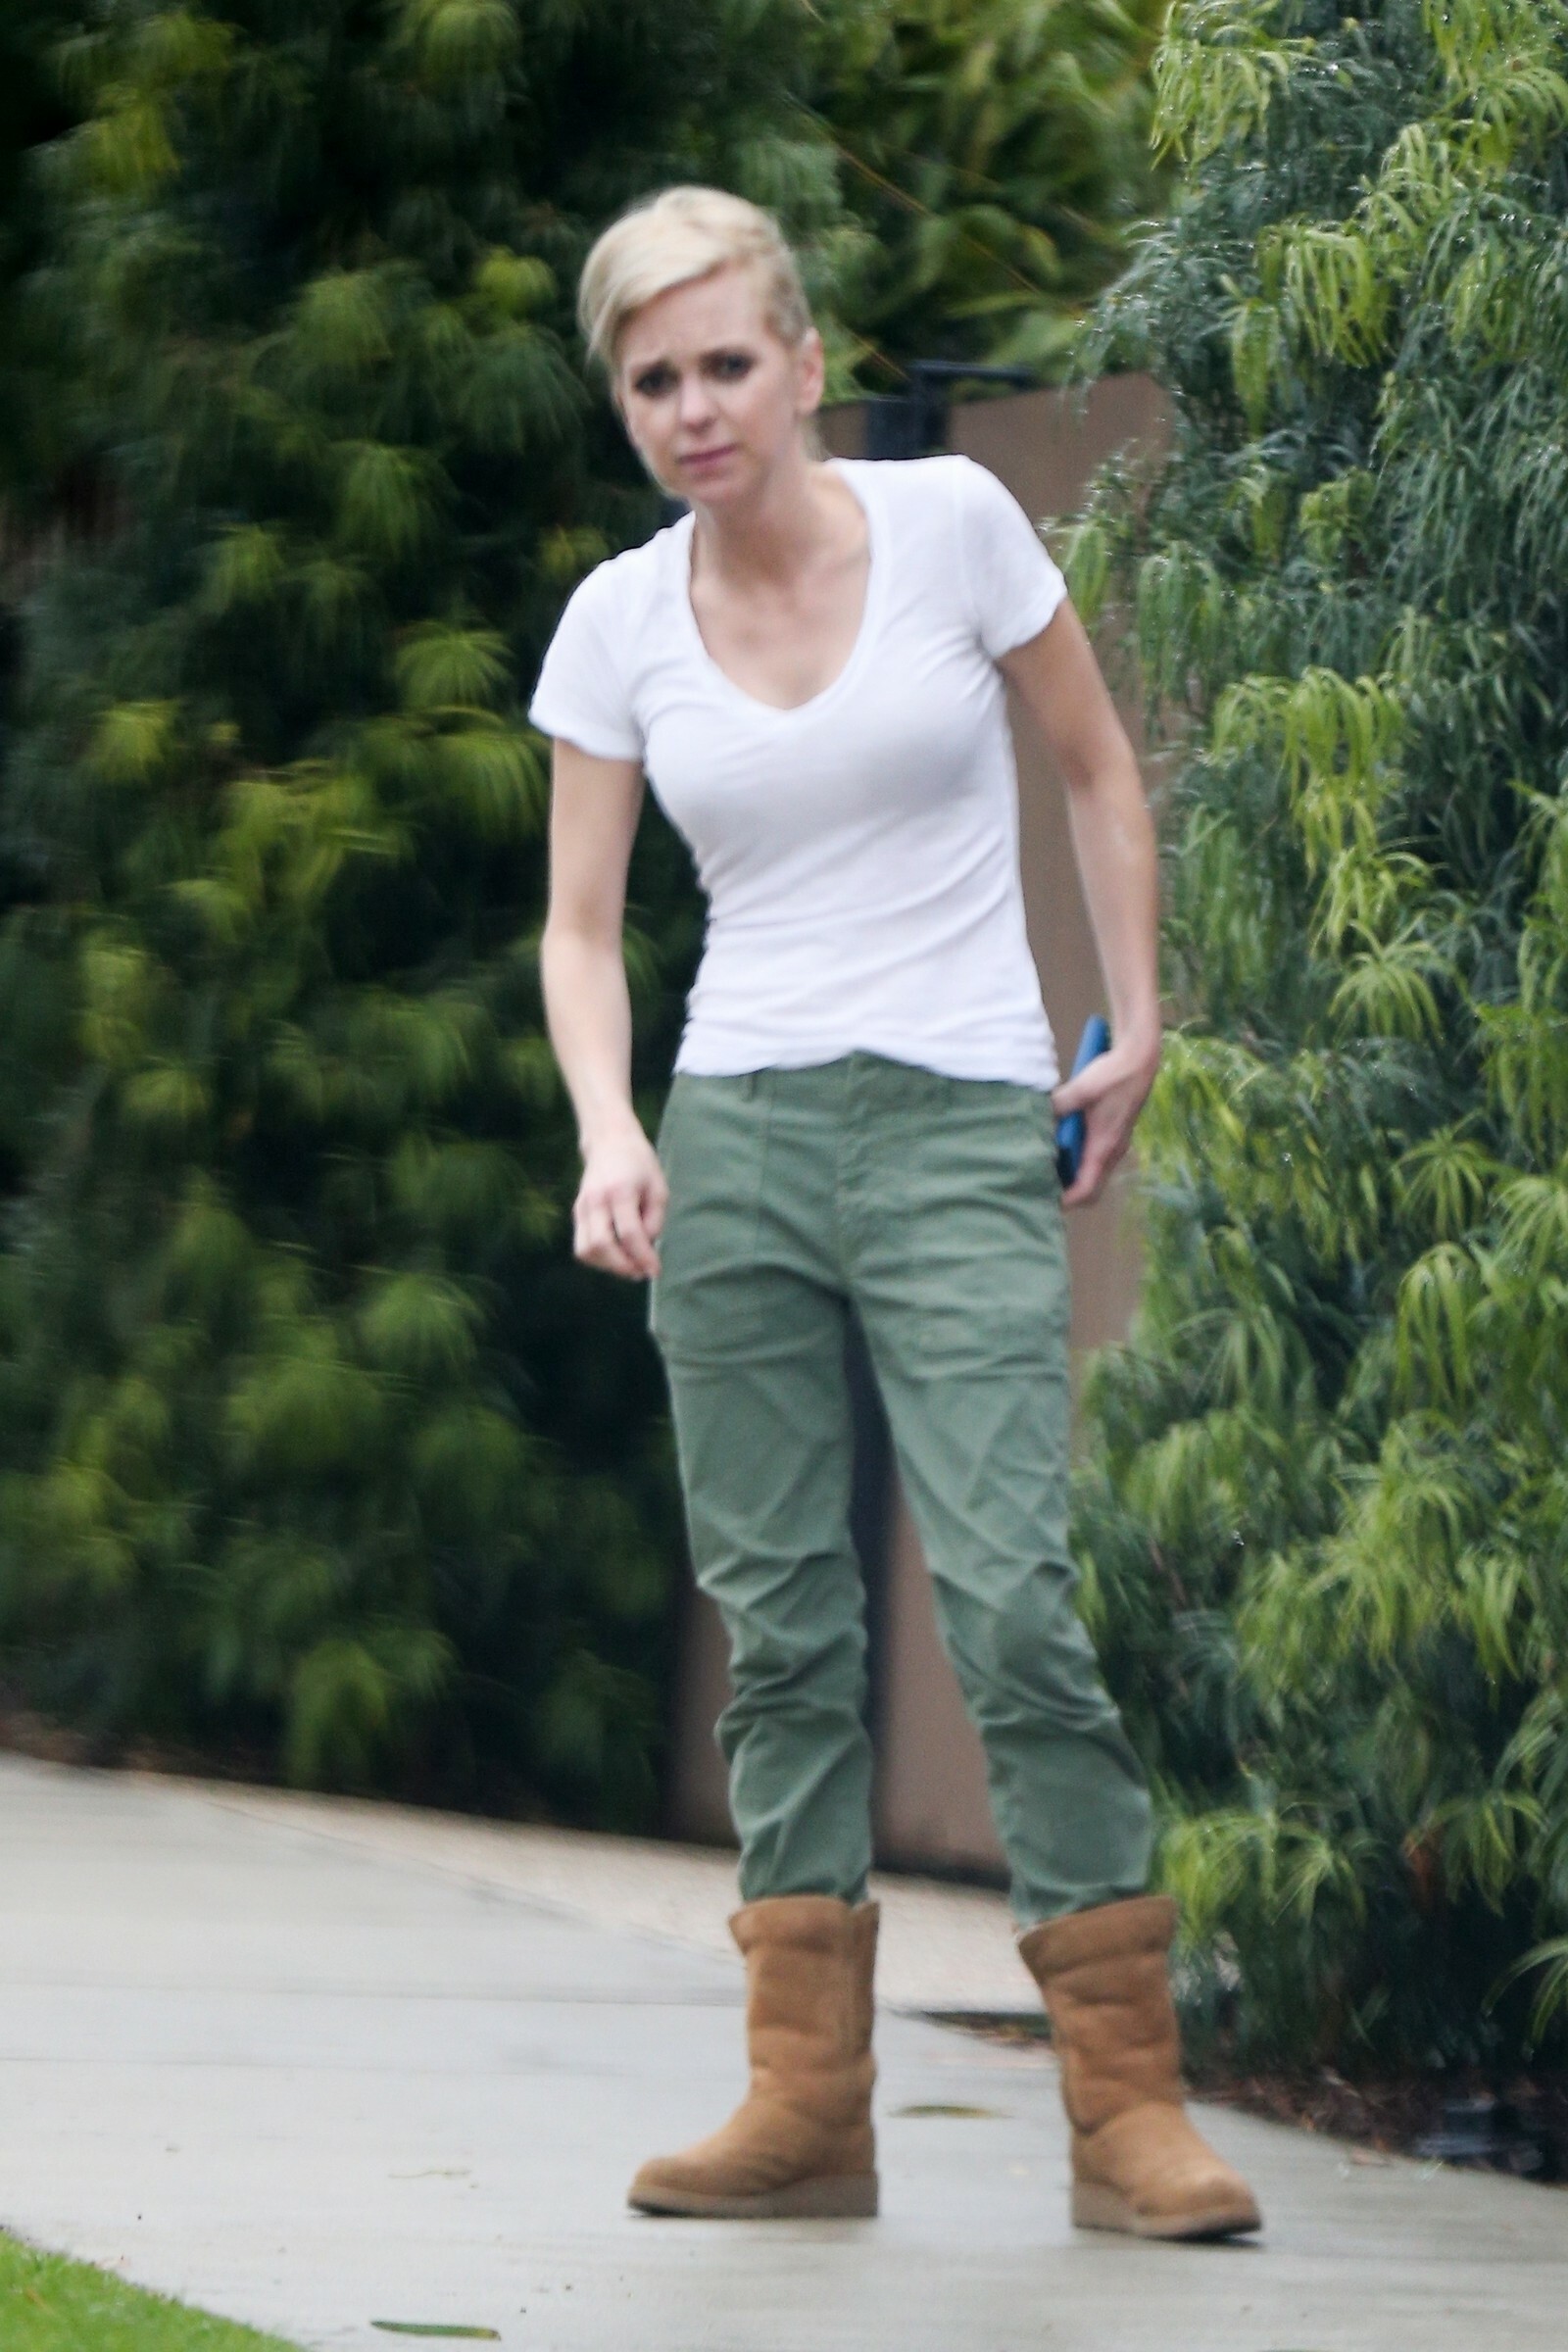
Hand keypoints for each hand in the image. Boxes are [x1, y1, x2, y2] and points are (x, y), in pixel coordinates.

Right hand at [573, 1118, 668, 1279]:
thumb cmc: (640, 1164)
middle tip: (640, 1272)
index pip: (629, 1233)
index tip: (655, 1271)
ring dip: (607, 1265)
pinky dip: (598, 1258)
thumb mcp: (658, 1187)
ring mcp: (582, 1207)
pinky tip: (615, 1256)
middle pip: (602, 1245)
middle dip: (622, 1266)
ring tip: (628, 1265)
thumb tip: (646, 1248)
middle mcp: (596, 1200)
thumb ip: (654, 1219)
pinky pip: (582, 1245)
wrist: (609, 1141)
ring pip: (586, 1250)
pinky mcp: (576, 1212)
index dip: (643, 1257)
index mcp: (620, 1191)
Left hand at [1052, 1036, 1159, 1207]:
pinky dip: (1077, 1162)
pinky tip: (1058, 1147)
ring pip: (1092, 1175)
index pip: (1086, 1190)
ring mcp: (1114, 1145)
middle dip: (1066, 1193)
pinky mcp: (1112, 1135)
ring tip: (1045, 1169)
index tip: (1043, 1201)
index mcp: (1104, 1148)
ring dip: (1071, 1177)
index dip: (1065, 1201)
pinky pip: (1093, 1160)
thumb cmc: (1113, 1076)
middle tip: (1039, 1186)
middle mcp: (1111, 1153)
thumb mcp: (1082, 1089)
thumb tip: (1036, 1116)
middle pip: (1090, 1189)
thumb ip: (1058, 1105)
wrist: (1138, 1060)